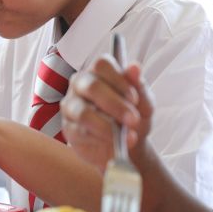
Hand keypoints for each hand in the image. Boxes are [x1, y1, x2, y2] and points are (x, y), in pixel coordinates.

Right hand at [60, 55, 153, 171]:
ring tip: (126, 136)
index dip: (118, 80)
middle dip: (115, 104)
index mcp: (99, 73)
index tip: (134, 99)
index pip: (102, 65)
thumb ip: (139, 87)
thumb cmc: (132, 118)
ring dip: (108, 126)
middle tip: (133, 120)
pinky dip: (101, 139)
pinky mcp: (69, 128)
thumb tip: (134, 67)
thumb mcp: (143, 104)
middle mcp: (81, 85)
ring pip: (83, 112)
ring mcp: (71, 106)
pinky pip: (81, 132)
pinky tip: (115, 143)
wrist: (128, 147)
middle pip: (91, 86)